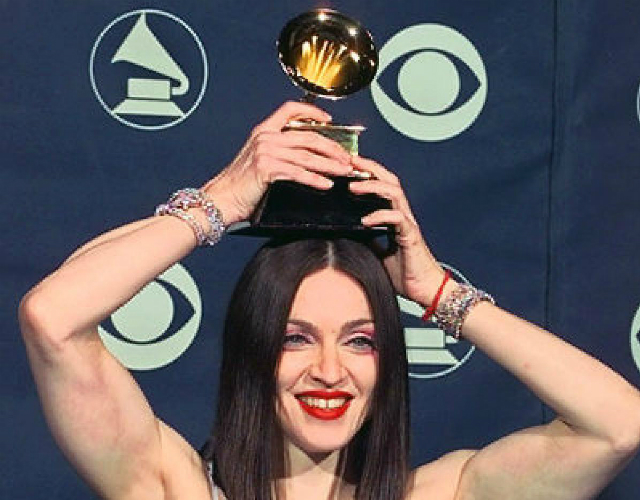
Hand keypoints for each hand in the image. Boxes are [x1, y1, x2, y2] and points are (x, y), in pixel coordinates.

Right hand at [201, 101, 352, 224]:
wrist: (220, 199)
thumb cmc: (239, 185)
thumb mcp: (258, 160)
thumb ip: (278, 153)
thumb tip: (306, 157)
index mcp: (264, 131)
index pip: (290, 110)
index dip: (312, 112)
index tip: (329, 119)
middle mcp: (266, 137)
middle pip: (308, 137)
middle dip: (332, 148)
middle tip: (347, 158)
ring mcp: (266, 152)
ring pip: (308, 156)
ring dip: (330, 165)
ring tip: (344, 171)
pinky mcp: (267, 168)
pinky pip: (299, 173)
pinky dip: (316, 179)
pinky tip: (326, 184)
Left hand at [348, 155, 447, 306]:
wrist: (426, 290)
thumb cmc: (405, 273)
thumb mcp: (377, 252)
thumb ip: (366, 239)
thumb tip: (345, 232)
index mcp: (395, 216)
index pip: (382, 186)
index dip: (367, 173)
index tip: (348, 164)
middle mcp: (403, 215)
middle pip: (389, 180)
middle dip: (370, 168)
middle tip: (349, 162)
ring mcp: (408, 224)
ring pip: (394, 193)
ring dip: (372, 186)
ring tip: (353, 186)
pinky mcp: (410, 236)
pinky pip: (396, 219)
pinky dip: (379, 216)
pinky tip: (365, 220)